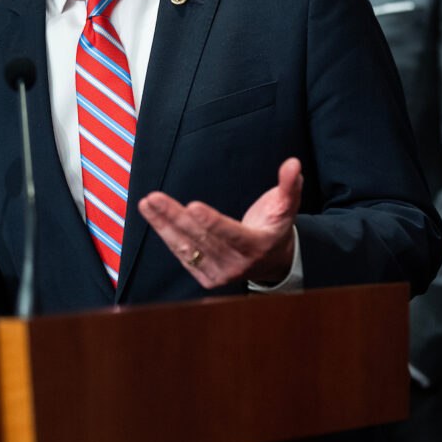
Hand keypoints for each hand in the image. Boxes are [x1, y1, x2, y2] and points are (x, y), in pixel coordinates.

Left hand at [138, 158, 301, 288]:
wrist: (271, 262)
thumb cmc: (275, 228)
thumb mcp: (286, 207)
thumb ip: (289, 186)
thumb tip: (293, 164)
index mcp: (257, 246)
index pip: (232, 234)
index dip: (212, 222)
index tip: (192, 206)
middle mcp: (237, 264)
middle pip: (202, 239)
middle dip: (175, 217)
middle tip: (155, 198)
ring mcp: (220, 273)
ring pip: (187, 248)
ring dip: (164, 225)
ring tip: (147, 204)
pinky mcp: (206, 277)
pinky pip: (183, 255)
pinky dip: (167, 235)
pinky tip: (154, 216)